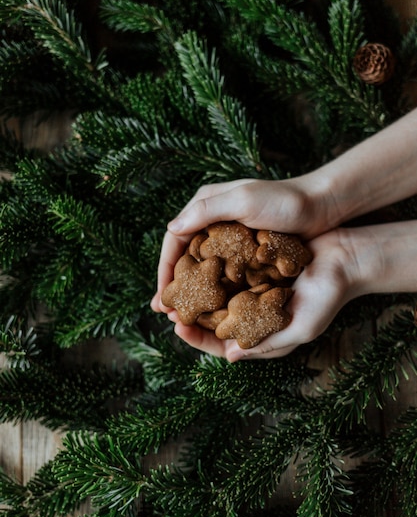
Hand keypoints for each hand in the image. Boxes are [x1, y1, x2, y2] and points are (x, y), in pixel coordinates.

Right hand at [150, 176, 331, 313]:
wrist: (321, 206)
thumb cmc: (284, 201)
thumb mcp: (243, 200)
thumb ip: (207, 211)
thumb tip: (172, 228)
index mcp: (206, 204)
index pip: (175, 238)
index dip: (165, 268)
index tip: (161, 296)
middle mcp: (213, 220)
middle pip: (184, 255)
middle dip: (173, 284)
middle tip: (164, 312)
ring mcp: (229, 236)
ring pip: (201, 266)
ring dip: (191, 291)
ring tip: (183, 316)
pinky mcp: (245, 250)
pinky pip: (221, 271)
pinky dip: (213, 289)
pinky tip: (211, 308)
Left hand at [172, 227, 358, 360]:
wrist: (345, 258)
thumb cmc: (327, 297)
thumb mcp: (300, 328)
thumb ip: (268, 344)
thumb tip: (229, 356)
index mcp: (262, 335)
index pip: (222, 344)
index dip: (198, 338)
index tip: (178, 326)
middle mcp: (254, 315)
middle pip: (213, 321)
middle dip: (189, 314)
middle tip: (164, 306)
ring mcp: (253, 291)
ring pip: (217, 296)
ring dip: (195, 292)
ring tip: (174, 284)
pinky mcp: (255, 268)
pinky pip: (227, 272)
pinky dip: (211, 269)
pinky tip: (195, 260)